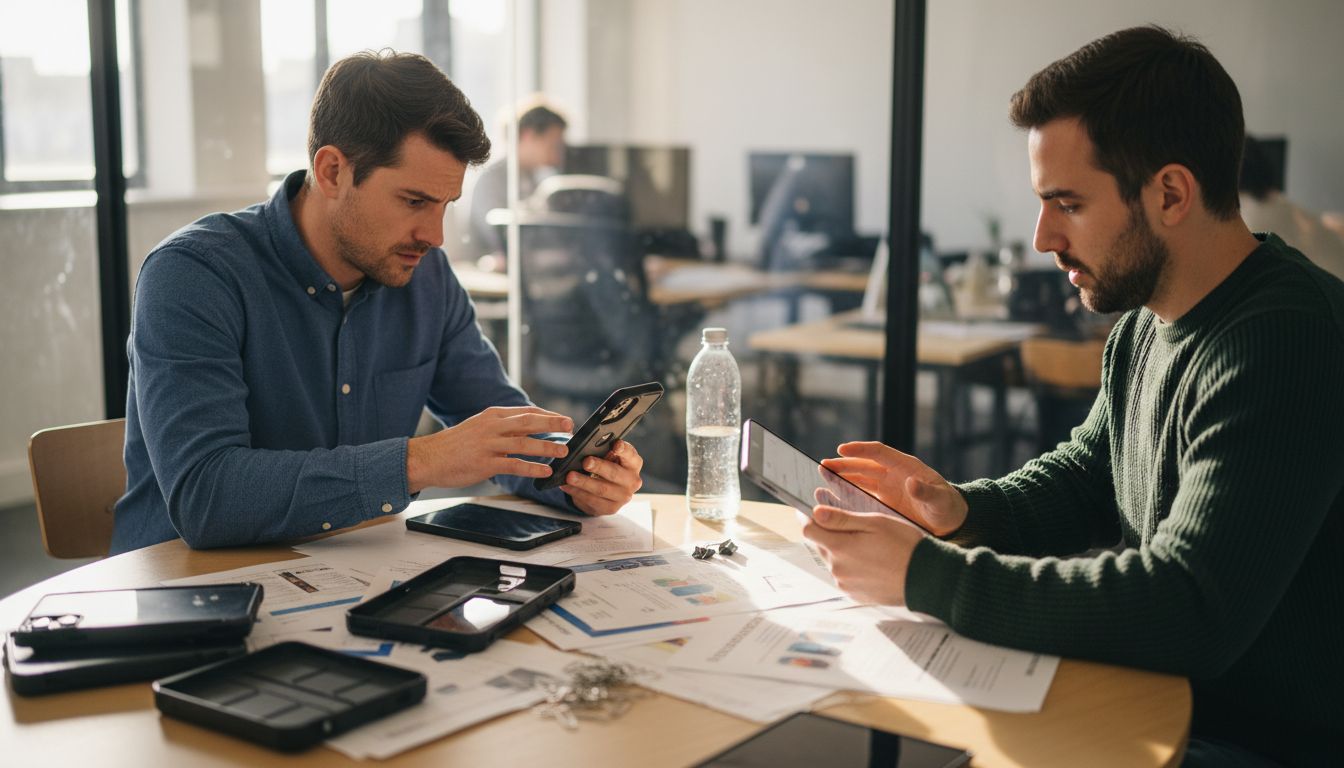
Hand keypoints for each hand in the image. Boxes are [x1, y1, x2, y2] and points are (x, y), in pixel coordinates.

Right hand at [406, 406, 573, 492]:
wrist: (428, 458)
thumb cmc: (455, 444)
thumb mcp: (479, 427)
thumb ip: (501, 427)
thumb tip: (525, 428)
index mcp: (492, 415)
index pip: (526, 411)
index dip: (547, 415)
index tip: (563, 419)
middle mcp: (492, 427)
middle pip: (528, 422)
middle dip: (552, 423)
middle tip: (570, 426)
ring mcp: (488, 445)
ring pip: (524, 443)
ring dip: (546, 447)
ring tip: (562, 452)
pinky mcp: (485, 463)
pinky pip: (514, 465)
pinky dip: (532, 468)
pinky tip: (544, 471)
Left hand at [560, 439, 643, 515]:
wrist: (607, 491)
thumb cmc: (606, 466)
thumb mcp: (608, 456)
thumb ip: (603, 450)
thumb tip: (586, 447)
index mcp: (633, 463)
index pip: (630, 454)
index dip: (623, 449)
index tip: (616, 445)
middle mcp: (632, 481)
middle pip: (615, 473)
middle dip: (599, 467)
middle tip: (586, 462)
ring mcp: (623, 496)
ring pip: (602, 489)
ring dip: (584, 482)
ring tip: (570, 476)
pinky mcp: (611, 508)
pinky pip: (593, 501)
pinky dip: (578, 492)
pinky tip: (568, 486)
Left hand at [803, 504, 925, 605]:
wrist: (926, 578)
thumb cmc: (904, 545)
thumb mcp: (875, 523)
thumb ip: (842, 519)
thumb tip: (815, 513)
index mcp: (840, 548)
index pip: (808, 531)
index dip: (805, 518)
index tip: (805, 510)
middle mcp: (838, 569)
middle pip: (821, 546)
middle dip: (827, 534)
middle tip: (846, 525)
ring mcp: (846, 584)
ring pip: (833, 561)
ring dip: (840, 551)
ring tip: (865, 545)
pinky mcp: (855, 595)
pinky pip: (845, 576)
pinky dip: (850, 566)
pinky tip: (869, 561)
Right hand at [820, 442, 967, 536]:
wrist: (949, 523)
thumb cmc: (947, 508)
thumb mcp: (939, 500)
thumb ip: (926, 492)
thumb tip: (912, 483)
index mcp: (906, 466)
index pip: (879, 453)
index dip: (861, 450)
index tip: (842, 449)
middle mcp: (892, 474)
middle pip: (864, 465)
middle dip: (844, 464)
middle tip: (823, 465)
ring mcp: (886, 487)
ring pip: (859, 479)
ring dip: (842, 477)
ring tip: (822, 477)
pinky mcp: (882, 501)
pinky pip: (861, 495)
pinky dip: (847, 494)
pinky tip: (833, 497)